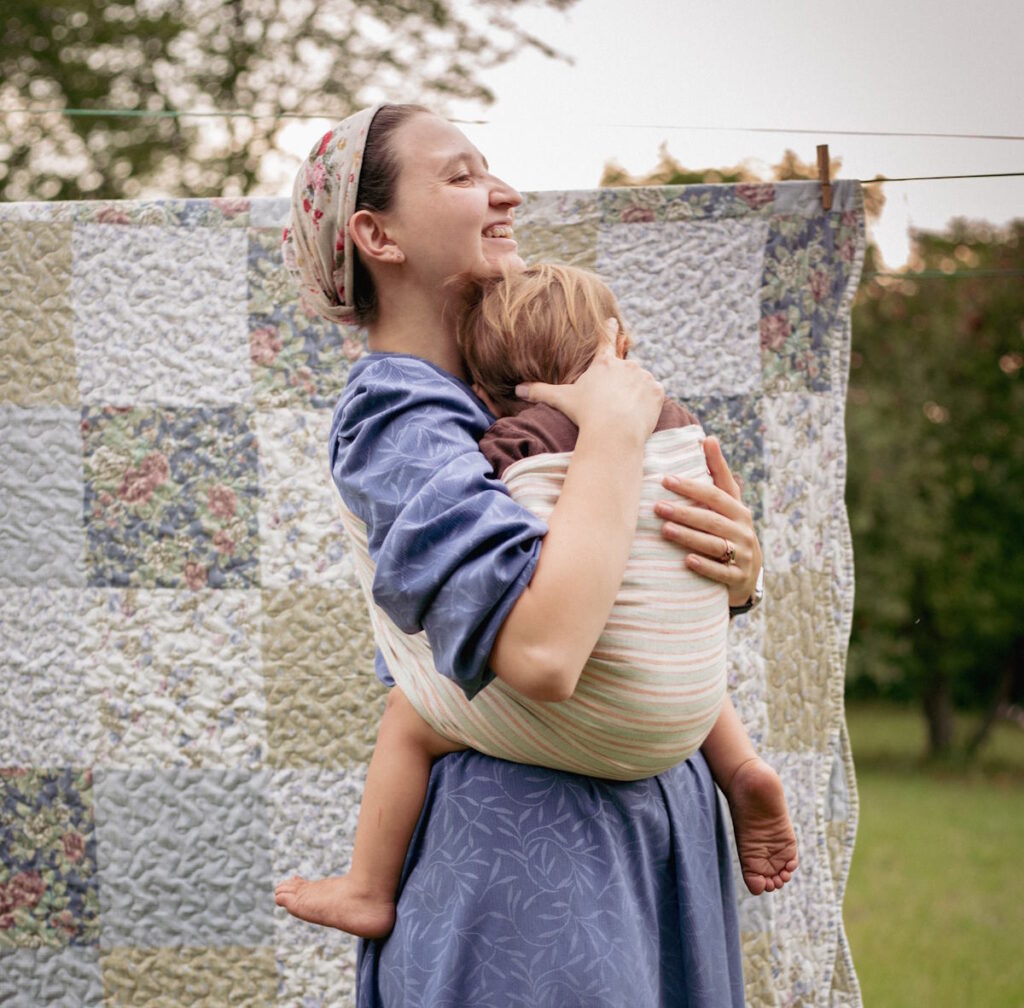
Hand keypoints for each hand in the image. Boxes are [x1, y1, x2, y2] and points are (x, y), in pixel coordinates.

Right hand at [516, 331, 663, 444]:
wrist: (613, 432)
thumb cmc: (586, 414)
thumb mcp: (561, 400)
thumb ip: (540, 392)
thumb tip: (516, 390)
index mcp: (604, 363)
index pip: (606, 339)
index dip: (609, 329)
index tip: (613, 320)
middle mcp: (626, 365)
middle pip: (626, 370)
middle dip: (623, 383)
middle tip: (615, 402)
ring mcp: (644, 377)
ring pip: (641, 383)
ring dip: (637, 393)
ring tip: (626, 412)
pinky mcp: (658, 392)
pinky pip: (655, 395)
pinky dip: (650, 404)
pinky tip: (639, 415)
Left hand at [654, 436, 761, 606]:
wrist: (749, 575)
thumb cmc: (730, 530)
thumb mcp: (729, 504)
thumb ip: (718, 474)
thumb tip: (708, 439)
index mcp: (738, 511)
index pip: (714, 495)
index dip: (690, 487)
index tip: (665, 479)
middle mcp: (743, 531)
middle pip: (711, 519)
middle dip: (683, 512)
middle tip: (657, 507)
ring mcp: (743, 555)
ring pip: (714, 544)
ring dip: (689, 536)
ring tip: (665, 530)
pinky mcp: (738, 578)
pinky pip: (721, 572)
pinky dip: (705, 566)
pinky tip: (687, 561)